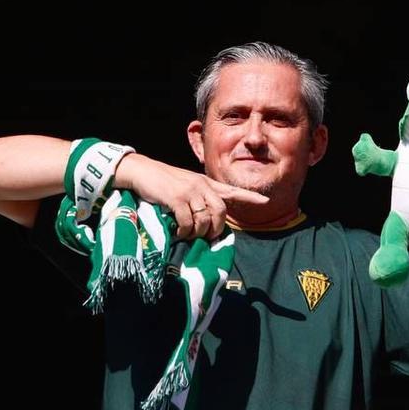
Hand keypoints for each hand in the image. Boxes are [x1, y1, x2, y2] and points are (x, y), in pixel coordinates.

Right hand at [115, 154, 268, 239]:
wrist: (142, 172)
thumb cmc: (164, 182)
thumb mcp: (187, 185)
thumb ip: (200, 197)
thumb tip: (208, 219)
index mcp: (206, 183)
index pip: (231, 190)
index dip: (249, 197)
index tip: (265, 202)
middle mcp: (202, 185)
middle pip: (221, 212)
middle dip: (216, 229)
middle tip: (206, 238)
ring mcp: (190, 191)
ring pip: (205, 219)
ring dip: (198, 233)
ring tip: (189, 235)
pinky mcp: (177, 198)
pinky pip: (188, 222)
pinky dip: (185, 232)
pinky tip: (179, 233)